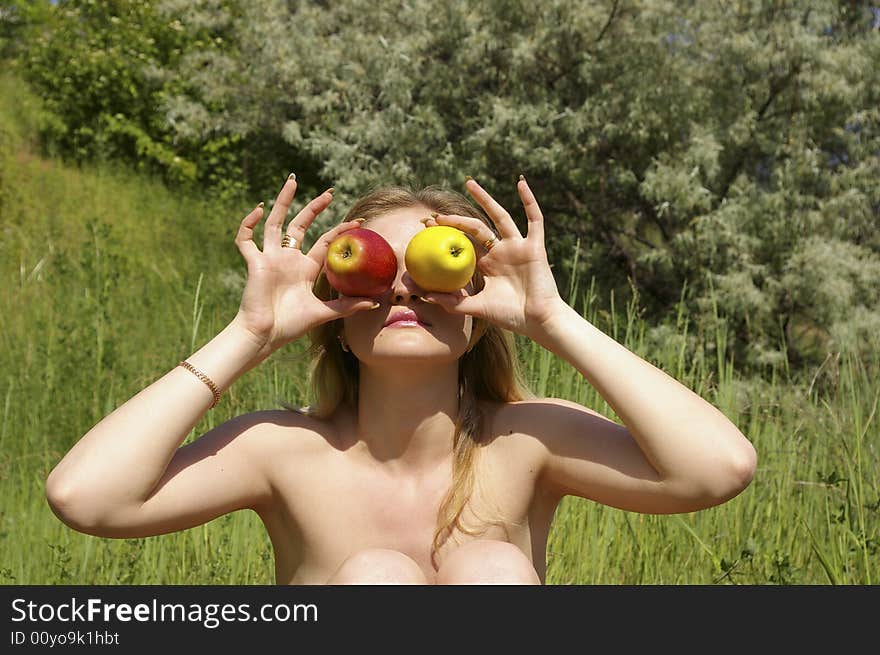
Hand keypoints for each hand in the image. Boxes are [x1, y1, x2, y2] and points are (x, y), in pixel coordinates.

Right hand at [232, 175, 378, 351]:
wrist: (265, 335)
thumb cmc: (291, 326)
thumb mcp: (323, 313)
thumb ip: (347, 306)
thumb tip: (375, 303)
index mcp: (305, 268)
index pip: (324, 242)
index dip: (339, 231)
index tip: (357, 222)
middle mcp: (288, 259)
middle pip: (300, 225)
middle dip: (314, 207)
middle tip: (329, 192)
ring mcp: (270, 258)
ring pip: (274, 223)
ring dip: (282, 202)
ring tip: (292, 181)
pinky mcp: (254, 262)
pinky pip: (246, 239)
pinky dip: (249, 223)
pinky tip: (258, 210)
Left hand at [421, 177, 565, 338]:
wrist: (538, 321)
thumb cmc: (510, 316)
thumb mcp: (477, 308)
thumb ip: (453, 302)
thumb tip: (424, 295)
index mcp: (488, 264)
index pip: (464, 243)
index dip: (447, 234)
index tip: (427, 226)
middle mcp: (501, 252)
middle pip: (476, 227)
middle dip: (456, 220)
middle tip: (436, 214)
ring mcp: (518, 247)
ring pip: (500, 216)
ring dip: (485, 199)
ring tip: (469, 183)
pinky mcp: (534, 246)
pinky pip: (534, 219)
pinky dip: (529, 200)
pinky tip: (521, 183)